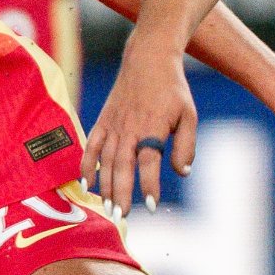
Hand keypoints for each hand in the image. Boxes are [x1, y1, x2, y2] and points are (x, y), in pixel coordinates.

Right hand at [87, 47, 200, 208]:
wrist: (148, 58)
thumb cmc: (172, 89)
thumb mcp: (188, 115)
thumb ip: (186, 145)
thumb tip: (182, 173)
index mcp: (152, 127)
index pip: (149, 162)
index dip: (150, 185)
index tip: (152, 205)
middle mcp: (130, 129)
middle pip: (123, 166)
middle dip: (121, 193)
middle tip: (121, 216)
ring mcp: (113, 125)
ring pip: (106, 160)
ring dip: (106, 186)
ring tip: (108, 207)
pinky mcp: (103, 120)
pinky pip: (91, 146)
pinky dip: (87, 164)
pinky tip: (86, 184)